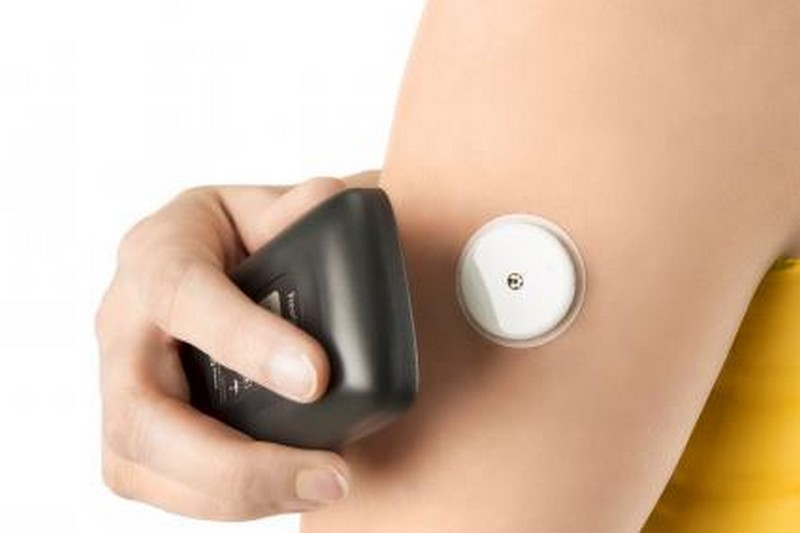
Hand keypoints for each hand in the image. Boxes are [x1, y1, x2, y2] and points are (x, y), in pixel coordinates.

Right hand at [95, 177, 351, 519]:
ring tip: (318, 486)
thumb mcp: (274, 207)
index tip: (316, 378)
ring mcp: (119, 380)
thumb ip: (304, 208)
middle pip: (142, 412)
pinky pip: (153, 480)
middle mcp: (123, 322)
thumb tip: (326, 201)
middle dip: (233, 461)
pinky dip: (219, 500)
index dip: (244, 341)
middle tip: (327, 473)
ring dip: (231, 492)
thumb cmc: (246, 238)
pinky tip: (282, 488)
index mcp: (156, 253)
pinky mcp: (130, 426)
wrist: (221, 266)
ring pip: (139, 461)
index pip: (182, 295)